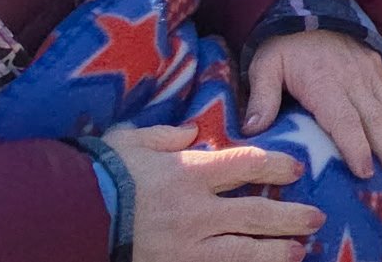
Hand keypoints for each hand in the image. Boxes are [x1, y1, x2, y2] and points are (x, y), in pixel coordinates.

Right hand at [102, 124, 321, 261]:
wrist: (65, 217)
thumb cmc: (101, 175)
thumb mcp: (132, 142)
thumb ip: (167, 135)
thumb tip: (192, 131)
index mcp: (188, 174)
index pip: (247, 164)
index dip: (278, 164)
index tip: (296, 168)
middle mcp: (195, 211)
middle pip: (256, 213)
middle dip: (290, 217)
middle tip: (316, 218)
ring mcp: (186, 246)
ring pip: (242, 251)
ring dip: (275, 252)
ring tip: (298, 252)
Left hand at [244, 30, 381, 180]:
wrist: (309, 7)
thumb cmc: (285, 44)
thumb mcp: (265, 65)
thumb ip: (262, 97)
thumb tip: (254, 130)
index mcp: (324, 82)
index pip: (343, 119)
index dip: (356, 146)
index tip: (364, 171)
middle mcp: (352, 78)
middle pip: (374, 119)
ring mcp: (368, 73)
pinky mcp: (377, 69)